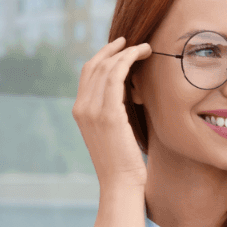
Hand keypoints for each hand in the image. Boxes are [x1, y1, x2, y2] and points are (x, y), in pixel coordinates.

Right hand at [73, 37, 151, 188]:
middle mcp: (82, 108)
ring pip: (106, 67)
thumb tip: (130, 93)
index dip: (103, 56)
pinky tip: (142, 55)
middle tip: (133, 42)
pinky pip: (116, 75)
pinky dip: (129, 59)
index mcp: (80, 111)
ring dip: (127, 52)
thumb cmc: (124, 162)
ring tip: (146, 47)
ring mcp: (92, 110)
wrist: (121, 184)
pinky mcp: (108, 114)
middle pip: (93, 65)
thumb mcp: (115, 132)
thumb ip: (115, 111)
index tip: (121, 48)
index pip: (87, 74)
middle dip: (113, 49)